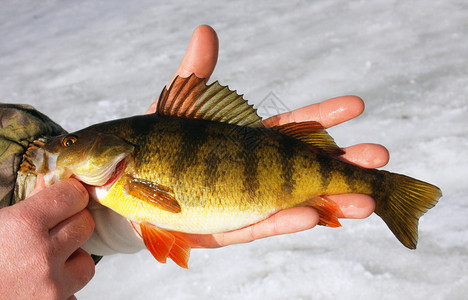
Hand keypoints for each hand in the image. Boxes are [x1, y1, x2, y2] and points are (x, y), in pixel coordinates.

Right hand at [0, 178, 94, 299]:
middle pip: (85, 225)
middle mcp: (42, 256)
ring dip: (71, 260)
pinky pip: (73, 296)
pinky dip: (61, 291)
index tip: (65, 198)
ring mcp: (50, 288)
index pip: (72, 195)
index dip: (70, 194)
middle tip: (53, 229)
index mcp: (22, 226)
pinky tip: (36, 289)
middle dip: (72, 223)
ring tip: (44, 263)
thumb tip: (48, 189)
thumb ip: (22, 208)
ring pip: (86, 263)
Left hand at [144, 25, 388, 247]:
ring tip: (368, 202)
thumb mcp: (176, 110)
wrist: (129, 188)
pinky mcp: (227, 227)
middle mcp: (255, 171)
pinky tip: (312, 216)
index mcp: (250, 141)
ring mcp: (245, 201)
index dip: (324, 117)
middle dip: (345, 162)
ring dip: (332, 201)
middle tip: (378, 155)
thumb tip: (206, 31)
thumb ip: (195, 76)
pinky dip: (285, 220)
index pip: (294, 127)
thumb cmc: (155, 147)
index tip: (356, 105)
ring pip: (295, 201)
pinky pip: (259, 224)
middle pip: (306, 167)